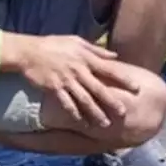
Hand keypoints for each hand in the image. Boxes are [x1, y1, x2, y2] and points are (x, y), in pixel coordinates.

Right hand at [3, 33, 141, 128]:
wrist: (28, 51)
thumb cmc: (54, 45)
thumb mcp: (77, 41)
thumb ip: (97, 50)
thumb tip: (115, 56)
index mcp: (86, 59)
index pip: (109, 70)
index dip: (124, 79)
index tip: (137, 88)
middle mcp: (78, 71)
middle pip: (98, 89)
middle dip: (112, 102)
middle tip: (124, 113)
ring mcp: (66, 81)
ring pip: (84, 100)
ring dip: (95, 113)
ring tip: (106, 124)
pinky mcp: (54, 89)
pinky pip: (67, 104)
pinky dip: (75, 114)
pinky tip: (83, 123)